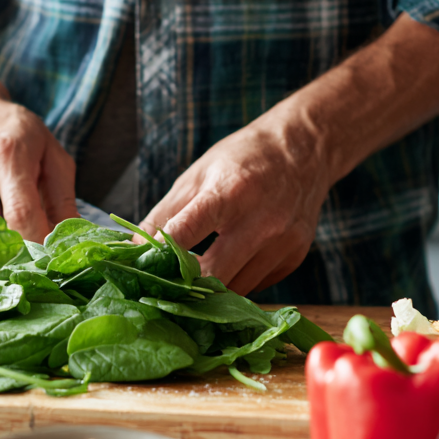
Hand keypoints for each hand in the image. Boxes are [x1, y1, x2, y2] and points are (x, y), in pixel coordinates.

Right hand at [0, 0, 77, 244]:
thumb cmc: (11, 132)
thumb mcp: (49, 152)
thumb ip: (63, 198)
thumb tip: (71, 239)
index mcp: (7, 156)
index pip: (22, 216)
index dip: (39, 244)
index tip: (51, 256)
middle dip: (16, 252)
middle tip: (31, 250)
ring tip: (4, 220)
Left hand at [140, 114, 329, 295]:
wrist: (305, 148)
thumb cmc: (243, 159)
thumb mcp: (196, 175)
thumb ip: (163, 215)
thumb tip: (133, 249)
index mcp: (228, 194)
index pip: (185, 234)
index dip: (158, 257)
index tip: (140, 269)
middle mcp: (260, 221)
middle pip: (213, 276)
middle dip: (185, 286)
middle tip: (165, 287)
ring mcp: (282, 243)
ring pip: (235, 290)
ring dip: (210, 289)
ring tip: (194, 276)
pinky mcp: (294, 258)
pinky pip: (255, 285)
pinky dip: (236, 281)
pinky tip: (229, 263)